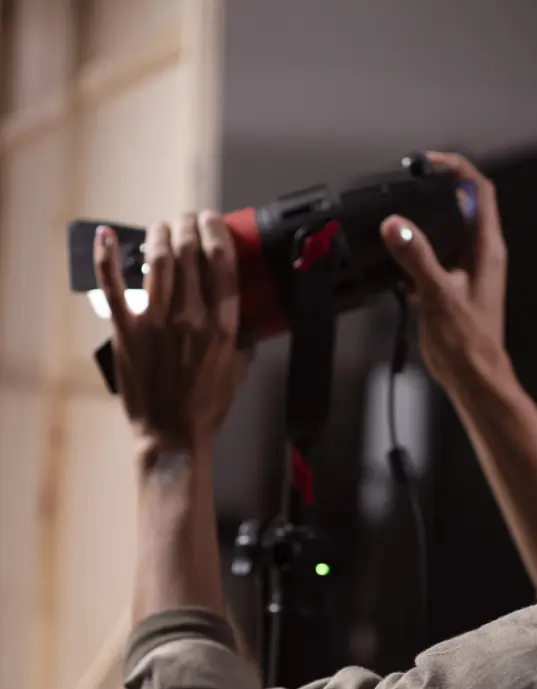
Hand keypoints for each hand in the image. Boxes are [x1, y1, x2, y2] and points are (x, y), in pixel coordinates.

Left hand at [94, 212, 247, 455]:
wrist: (172, 433)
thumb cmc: (206, 407)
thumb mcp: (238, 371)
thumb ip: (241, 341)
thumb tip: (244, 321)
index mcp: (222, 326)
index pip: (222, 264)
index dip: (217, 232)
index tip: (214, 220)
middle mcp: (191, 318)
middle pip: (190, 253)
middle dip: (188, 226)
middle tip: (187, 220)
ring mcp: (157, 322)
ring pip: (158, 260)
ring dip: (160, 234)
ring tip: (162, 226)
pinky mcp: (128, 331)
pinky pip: (113, 286)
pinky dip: (107, 257)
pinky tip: (106, 235)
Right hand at [380, 152, 509, 390]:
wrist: (473, 378)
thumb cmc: (470, 343)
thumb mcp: (439, 295)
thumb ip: (417, 257)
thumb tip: (396, 226)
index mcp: (486, 249)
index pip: (478, 191)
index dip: (456, 168)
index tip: (428, 163)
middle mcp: (480, 256)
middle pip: (461, 206)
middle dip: (434, 192)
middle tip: (406, 186)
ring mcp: (467, 272)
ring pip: (445, 233)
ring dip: (422, 224)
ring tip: (396, 222)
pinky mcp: (453, 288)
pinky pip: (434, 259)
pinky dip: (415, 254)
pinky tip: (396, 264)